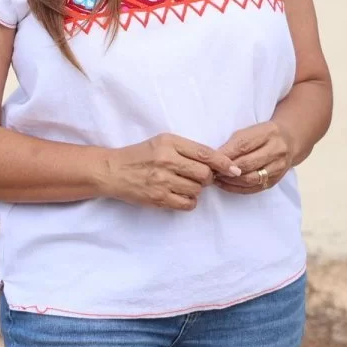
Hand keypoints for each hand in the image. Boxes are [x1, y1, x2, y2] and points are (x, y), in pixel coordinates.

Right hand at [102, 134, 241, 211]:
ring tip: (182, 184)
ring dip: (195, 190)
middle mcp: (166, 160)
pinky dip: (188, 201)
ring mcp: (162, 180)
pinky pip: (187, 204)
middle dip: (206, 178)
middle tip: (198, 177)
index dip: (223, 163)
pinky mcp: (158, 198)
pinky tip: (179, 195)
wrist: (113, 171)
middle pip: (204, 174)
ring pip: (197, 190)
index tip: (234, 169)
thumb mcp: (161, 143)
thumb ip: (187, 150)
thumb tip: (217, 164)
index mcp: (169, 142)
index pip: (204, 153)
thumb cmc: (139, 155)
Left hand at [214, 122, 296, 194]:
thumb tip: (214, 157)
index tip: (210, 159)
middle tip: (210, 171)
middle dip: (226, 169)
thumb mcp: (249, 131)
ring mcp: (278, 167)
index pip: (243, 145)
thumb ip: (233, 143)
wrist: (289, 141)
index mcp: (267, 134)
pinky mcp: (276, 180)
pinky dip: (237, 188)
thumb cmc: (262, 134)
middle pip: (247, 164)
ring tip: (216, 178)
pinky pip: (255, 188)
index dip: (225, 154)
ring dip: (231, 180)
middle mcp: (276, 151)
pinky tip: (225, 185)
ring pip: (251, 178)